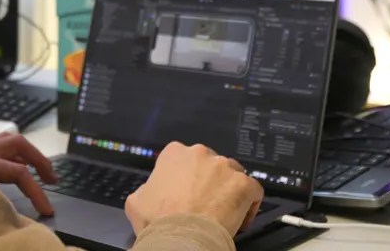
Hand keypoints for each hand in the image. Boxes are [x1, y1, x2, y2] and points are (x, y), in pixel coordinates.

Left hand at [0, 132, 58, 215]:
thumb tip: (19, 217)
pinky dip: (14, 156)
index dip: (37, 192)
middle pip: (17, 142)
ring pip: (8, 140)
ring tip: (43, 171)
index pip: (17, 172)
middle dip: (39, 159)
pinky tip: (20, 169)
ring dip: (28, 154)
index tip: (47, 210)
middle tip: (53, 178)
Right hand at [124, 142, 263, 236]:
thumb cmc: (157, 218)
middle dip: (210, 181)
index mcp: (174, 153)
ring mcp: (224, 167)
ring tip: (223, 212)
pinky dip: (249, 203)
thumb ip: (147, 188)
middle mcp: (200, 153)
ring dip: (229, 189)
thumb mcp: (137, 200)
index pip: (184, 159)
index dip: (186, 178)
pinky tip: (238, 218)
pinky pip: (253, 189)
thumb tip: (151, 192)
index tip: (185, 194)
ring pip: (233, 174)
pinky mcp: (244, 184)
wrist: (181, 237)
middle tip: (205, 203)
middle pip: (211, 164)